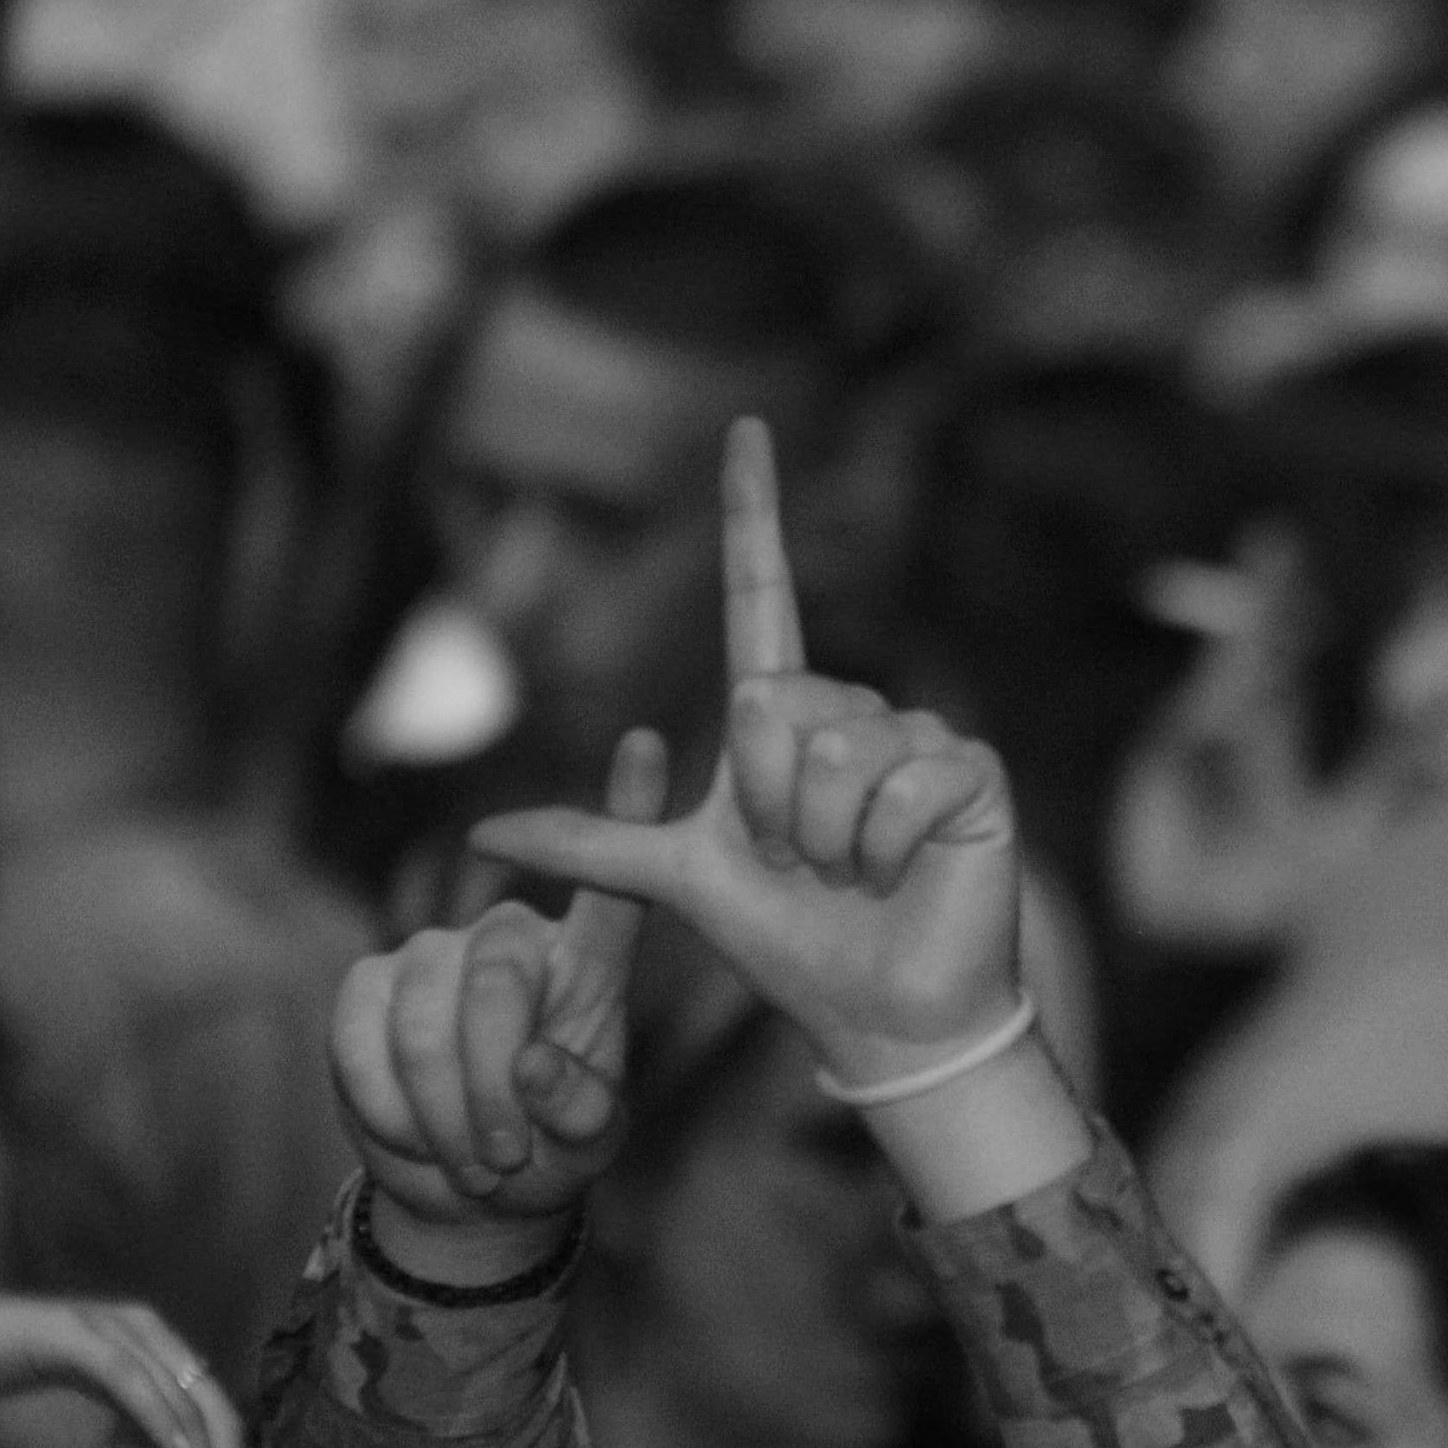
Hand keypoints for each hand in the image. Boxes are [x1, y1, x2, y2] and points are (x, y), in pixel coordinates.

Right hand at [331, 733, 666, 1236]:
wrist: (464, 1191)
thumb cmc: (547, 1151)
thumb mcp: (588, 1144)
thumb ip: (581, 1110)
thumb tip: (532, 1067)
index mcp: (589, 964)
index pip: (611, 879)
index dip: (627, 810)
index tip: (646, 740)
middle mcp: (512, 939)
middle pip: (500, 972)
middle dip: (495, 1081)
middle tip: (506, 1157)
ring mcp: (433, 956)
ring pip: (423, 1017)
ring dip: (443, 1110)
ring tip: (472, 1163)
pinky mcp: (365, 987)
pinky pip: (362, 1038)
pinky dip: (390, 1108)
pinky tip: (415, 1139)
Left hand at [474, 422, 1024, 1090]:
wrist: (879, 1017)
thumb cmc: (791, 947)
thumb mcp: (677, 884)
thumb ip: (590, 848)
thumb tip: (478, 838)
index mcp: (785, 718)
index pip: (762, 595)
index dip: (752, 513)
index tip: (743, 430)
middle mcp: (851, 710)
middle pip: (771, 705)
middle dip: (766, 808)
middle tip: (801, 861)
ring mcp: (915, 735)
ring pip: (832, 750)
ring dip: (823, 838)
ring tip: (854, 873)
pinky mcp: (968, 769)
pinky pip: (899, 783)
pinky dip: (883, 847)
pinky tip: (902, 873)